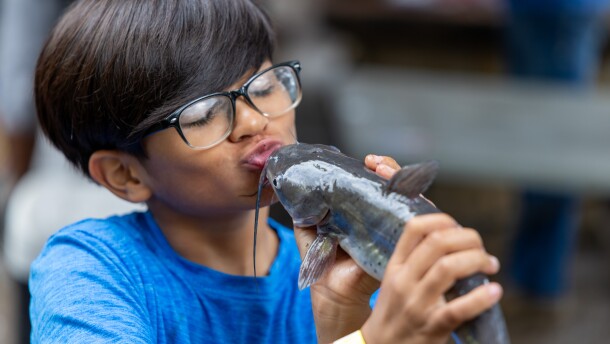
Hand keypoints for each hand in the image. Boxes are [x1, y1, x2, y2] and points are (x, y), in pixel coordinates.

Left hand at [292, 154, 400, 341]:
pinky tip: (402, 195)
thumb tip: (296, 184)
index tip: (367, 161)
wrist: (330, 292)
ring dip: (400, 181)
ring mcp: (393, 229)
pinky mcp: (401, 245)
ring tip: (384, 170)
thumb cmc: (323, 260)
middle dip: (390, 168)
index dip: (377, 168)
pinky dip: (412, 207)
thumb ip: (304, 208)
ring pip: (408, 198)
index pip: (376, 181)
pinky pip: (414, 224)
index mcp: (361, 209)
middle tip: (376, 163)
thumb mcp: (309, 228)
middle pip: (396, 184)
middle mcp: (381, 216)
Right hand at [359, 215, 501, 343]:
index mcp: (395, 266)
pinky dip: (482, 297)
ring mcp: (417, 304)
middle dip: (468, 239)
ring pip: (448, 268)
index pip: (415, 228)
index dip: (443, 220)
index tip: (458, 228)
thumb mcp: (394, 281)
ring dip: (477, 260)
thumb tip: (450, 236)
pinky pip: (459, 308)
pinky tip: (494, 291)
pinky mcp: (432, 327)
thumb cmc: (394, 313)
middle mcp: (404, 281)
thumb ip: (414, 260)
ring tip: (490, 265)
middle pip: (438, 242)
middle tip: (481, 248)